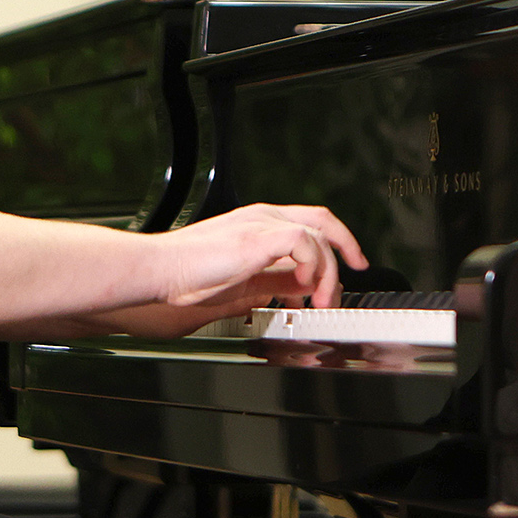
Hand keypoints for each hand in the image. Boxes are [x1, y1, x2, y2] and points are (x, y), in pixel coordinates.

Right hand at [153, 203, 366, 313]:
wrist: (161, 269)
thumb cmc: (188, 275)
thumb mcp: (245, 281)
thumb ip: (277, 281)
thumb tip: (305, 288)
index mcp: (259, 224)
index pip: (310, 224)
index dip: (335, 243)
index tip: (348, 266)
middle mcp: (264, 217)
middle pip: (323, 219)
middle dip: (346, 246)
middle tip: (357, 270)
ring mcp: (261, 222)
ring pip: (318, 235)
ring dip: (327, 272)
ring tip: (321, 301)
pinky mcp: (258, 236)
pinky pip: (304, 242)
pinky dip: (312, 264)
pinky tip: (304, 286)